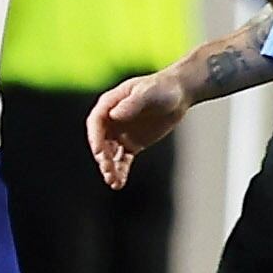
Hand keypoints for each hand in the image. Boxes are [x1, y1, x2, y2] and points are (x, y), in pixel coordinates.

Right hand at [87, 71, 190, 188]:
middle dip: (103, 158)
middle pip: (100, 142)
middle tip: (108, 171)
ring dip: (110, 168)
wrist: (178, 94)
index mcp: (109, 104)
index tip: (99, 153)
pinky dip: (120, 172)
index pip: (95, 123)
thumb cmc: (161, 88)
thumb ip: (131, 104)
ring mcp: (120, 133)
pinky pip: (123, 160)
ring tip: (113, 182)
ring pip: (110, 154)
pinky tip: (119, 184)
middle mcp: (111, 120)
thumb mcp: (147, 93)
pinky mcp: (132, 145)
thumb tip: (114, 115)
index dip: (95, 138)